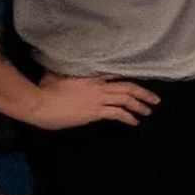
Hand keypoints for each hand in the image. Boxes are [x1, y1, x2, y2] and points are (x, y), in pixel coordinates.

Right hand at [24, 73, 159, 129]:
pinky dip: (128, 117)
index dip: (129, 79)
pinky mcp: (95, 111)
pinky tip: (135, 122)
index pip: (115, 74)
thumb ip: (67, 73)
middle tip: (156, 99)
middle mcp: (98, 85)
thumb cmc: (44, 90)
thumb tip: (66, 72)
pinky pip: (117, 113)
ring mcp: (98, 98)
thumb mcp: (57, 75)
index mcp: (90, 75)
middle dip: (144, 93)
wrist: (39, 102)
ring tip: (149, 111)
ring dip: (140, 105)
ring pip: (126, 99)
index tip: (140, 83)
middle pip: (127, 86)